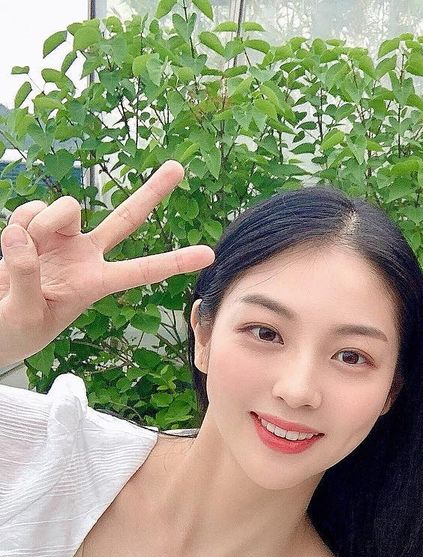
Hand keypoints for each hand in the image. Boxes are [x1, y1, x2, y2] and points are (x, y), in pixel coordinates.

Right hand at [0, 160, 214, 367]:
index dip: (174, 262)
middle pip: (126, 218)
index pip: (141, 271)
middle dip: (152, 192)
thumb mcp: (23, 314)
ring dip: (40, 224)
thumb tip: (21, 235)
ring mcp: (61, 240)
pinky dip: (19, 222)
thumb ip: (25, 275)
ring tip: (23, 254)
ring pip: (66, 208)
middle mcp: (85, 256)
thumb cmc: (12, 330)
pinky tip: (12, 243)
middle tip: (179, 167)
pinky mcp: (34, 229)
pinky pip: (29, 210)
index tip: (210, 255)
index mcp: (95, 284)